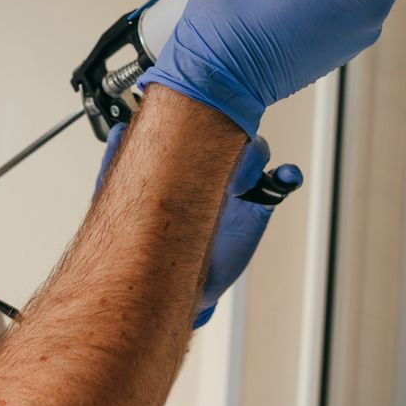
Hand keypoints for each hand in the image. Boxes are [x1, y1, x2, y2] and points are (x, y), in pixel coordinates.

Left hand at [95, 122, 301, 327]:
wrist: (170, 285)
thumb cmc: (151, 243)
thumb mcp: (126, 201)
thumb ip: (118, 165)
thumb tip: (117, 130)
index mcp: (186, 163)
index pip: (202, 128)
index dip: (207, 121)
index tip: (204, 124)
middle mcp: (213, 170)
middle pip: (233, 134)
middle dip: (232, 136)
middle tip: (219, 160)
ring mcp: (238, 187)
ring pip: (257, 154)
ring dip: (255, 158)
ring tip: (239, 184)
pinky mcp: (257, 208)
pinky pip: (280, 184)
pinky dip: (288, 175)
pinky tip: (285, 176)